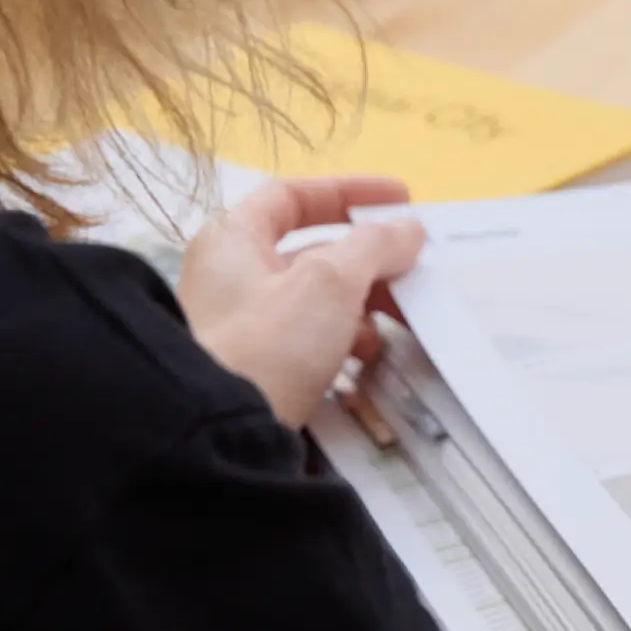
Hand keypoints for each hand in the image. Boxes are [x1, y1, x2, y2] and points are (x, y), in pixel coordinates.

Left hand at [177, 177, 426, 426]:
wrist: (218, 437)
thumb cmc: (266, 347)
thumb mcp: (329, 283)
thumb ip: (374, 246)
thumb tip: (406, 230)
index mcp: (233, 239)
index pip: (293, 196)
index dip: (350, 193)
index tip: (401, 201)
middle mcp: (232, 276)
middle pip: (313, 251)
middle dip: (369, 262)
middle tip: (412, 276)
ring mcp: (241, 324)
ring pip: (316, 299)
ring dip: (362, 306)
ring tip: (395, 325)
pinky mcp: (256, 367)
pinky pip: (309, 339)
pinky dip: (344, 341)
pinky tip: (365, 360)